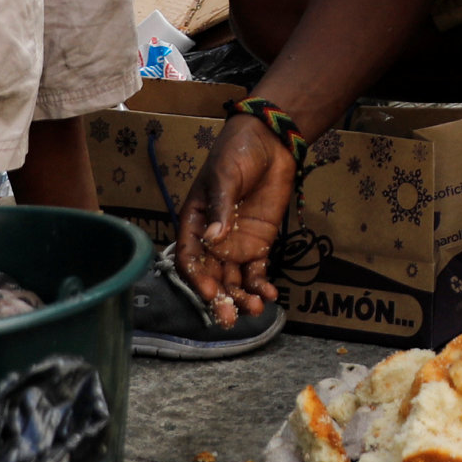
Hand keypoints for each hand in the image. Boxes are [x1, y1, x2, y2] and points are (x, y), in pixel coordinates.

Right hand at [173, 114, 295, 324]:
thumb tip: (214, 237)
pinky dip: (262, 285)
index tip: (209, 291)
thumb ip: (220, 207)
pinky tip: (270, 296)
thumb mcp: (225, 176)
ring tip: (255, 309)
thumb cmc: (237, 153)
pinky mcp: (260, 244)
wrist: (271, 142)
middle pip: (212, 276)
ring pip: (235, 279)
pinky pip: (258, 271)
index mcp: (195, 222)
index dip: (197, 278)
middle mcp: (213, 239)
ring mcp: (236, 244)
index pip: (190, 257)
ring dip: (242, 297)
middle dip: (220, 298)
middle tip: (230, 318)